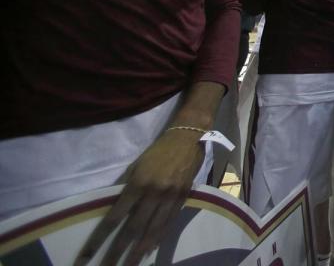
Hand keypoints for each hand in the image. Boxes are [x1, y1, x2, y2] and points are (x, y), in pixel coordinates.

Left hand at [75, 127, 204, 265]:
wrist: (188, 138)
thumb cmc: (157, 151)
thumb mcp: (136, 165)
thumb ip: (124, 187)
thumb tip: (111, 208)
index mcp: (138, 183)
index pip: (114, 217)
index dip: (99, 239)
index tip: (86, 256)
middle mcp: (154, 193)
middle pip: (133, 229)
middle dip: (118, 252)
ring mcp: (171, 197)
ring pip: (153, 230)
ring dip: (139, 251)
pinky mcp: (183, 198)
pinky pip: (169, 223)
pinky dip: (158, 239)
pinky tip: (149, 250)